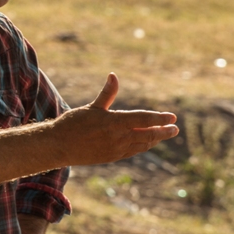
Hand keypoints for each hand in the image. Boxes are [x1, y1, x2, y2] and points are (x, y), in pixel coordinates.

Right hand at [51, 73, 178, 166]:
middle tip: (175, 128)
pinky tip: (147, 143)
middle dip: (163, 131)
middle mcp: (118, 138)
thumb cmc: (73, 123)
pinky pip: (133, 151)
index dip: (159, 118)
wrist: (58, 146)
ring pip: (142, 145)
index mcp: (113, 122)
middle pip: (147, 135)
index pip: (143, 120)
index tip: (172, 117)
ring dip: (155, 140)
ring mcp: (116, 150)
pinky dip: (143, 147)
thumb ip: (107, 94)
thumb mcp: (91, 107)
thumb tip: (114, 75)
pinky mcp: (112, 157)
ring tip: (164, 135)